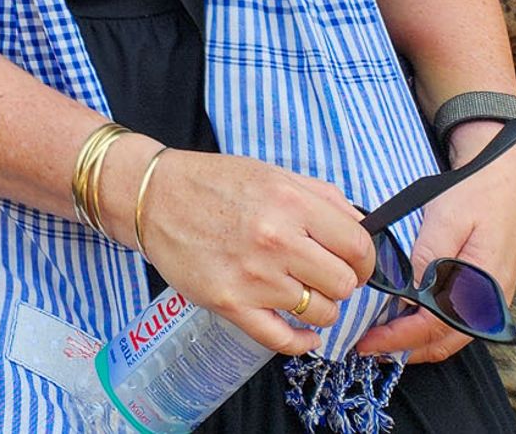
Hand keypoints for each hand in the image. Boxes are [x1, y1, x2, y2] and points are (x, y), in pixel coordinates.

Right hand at [133, 150, 374, 356]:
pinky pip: (285, 340)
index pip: (358, 246)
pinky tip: (302, 331)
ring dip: (317, 307)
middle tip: (319, 274)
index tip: (353, 263)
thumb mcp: (271, 174)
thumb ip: (321, 197)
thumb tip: (361, 226)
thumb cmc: (212, 183)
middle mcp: (276, 240)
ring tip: (298, 292)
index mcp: (291, 203)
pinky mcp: (231, 303)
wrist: (153, 197)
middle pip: (344, 284)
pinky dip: (302, 341)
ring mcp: (254, 276)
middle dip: (338, 281)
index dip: (363, 259)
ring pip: (320, 313)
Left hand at [355, 123, 515, 363]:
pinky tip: (405, 318)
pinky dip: (429, 328)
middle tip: (366, 345)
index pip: (437, 328)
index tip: (368, 341)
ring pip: (451, 336)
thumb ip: (429, 257)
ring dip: (416, 341)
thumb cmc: (474, 193)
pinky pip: (456, 322)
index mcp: (483, 286)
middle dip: (405, 349)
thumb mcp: (447, 219)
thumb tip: (408, 293)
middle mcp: (490, 302)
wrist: (505, 176)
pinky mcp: (484, 292)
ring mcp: (489, 300)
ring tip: (380, 336)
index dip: (400, 338)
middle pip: (445, 342)